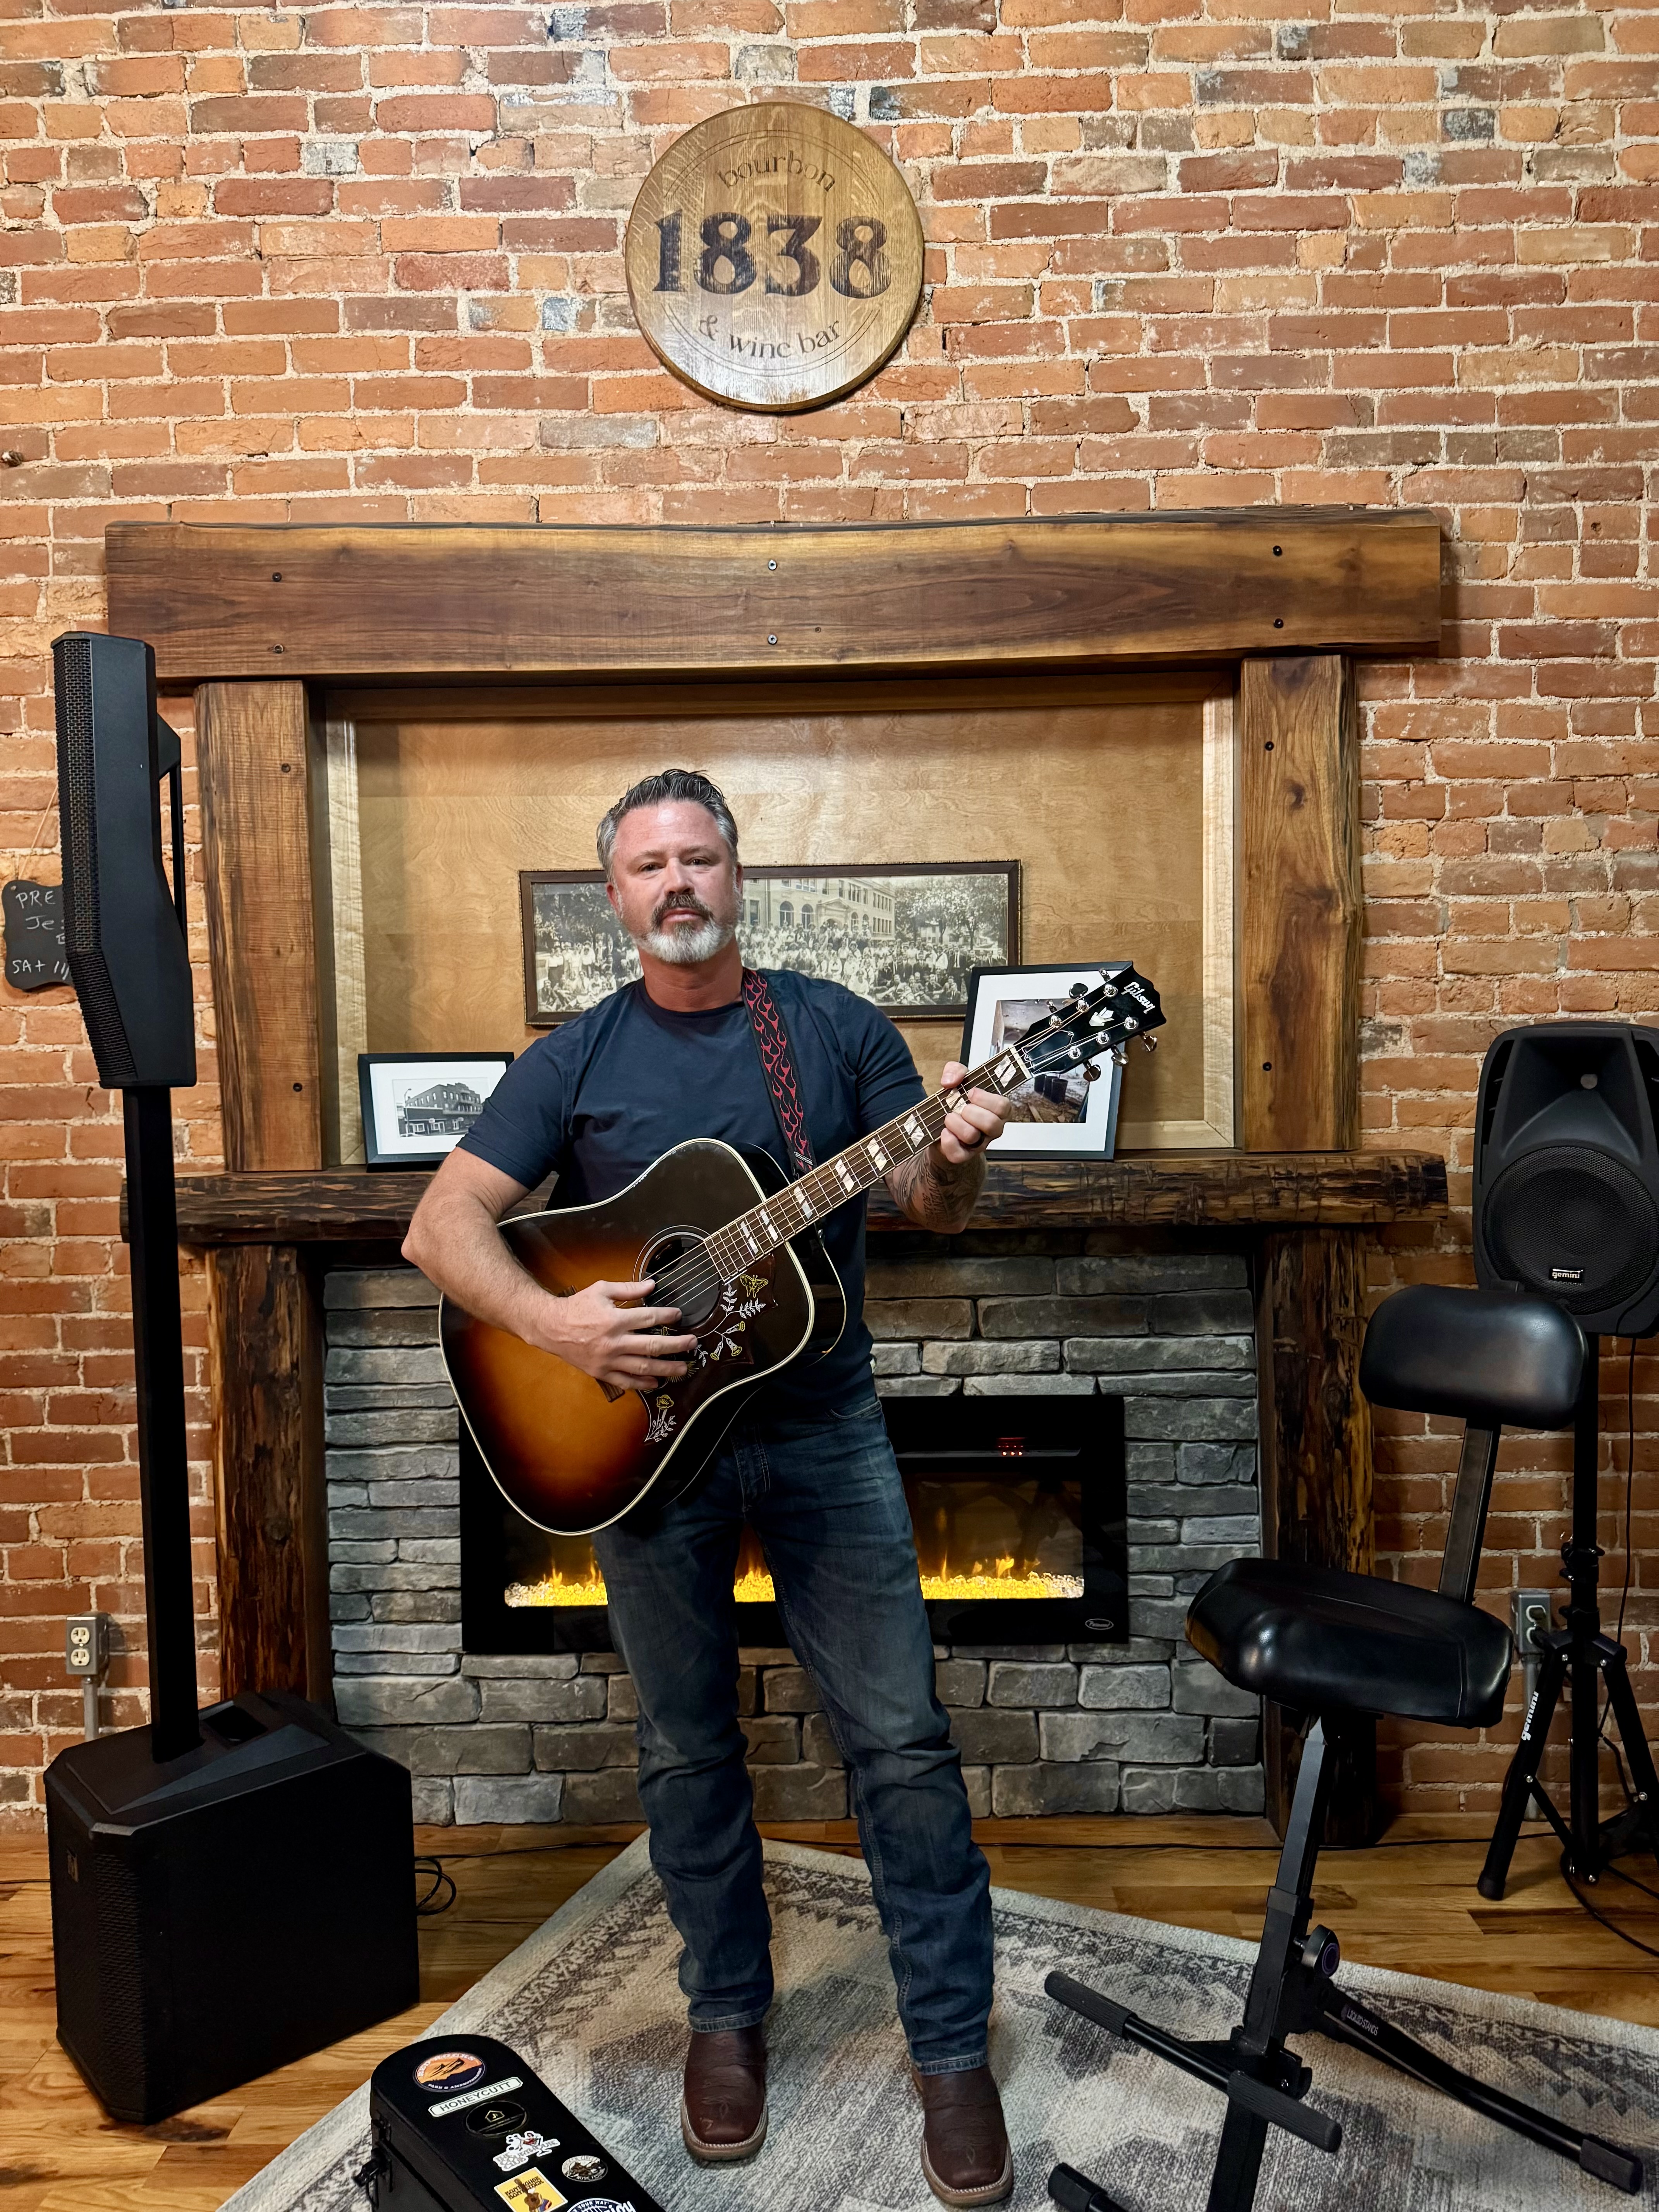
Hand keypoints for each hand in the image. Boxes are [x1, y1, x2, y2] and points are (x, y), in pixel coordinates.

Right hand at [535, 1278, 697, 1391]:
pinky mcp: (601, 1372)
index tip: (679, 1315)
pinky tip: (656, 1383)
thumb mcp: (602, 1289)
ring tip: (683, 1368)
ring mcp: (608, 1359)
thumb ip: (629, 1288)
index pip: (649, 1318)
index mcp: (615, 1319)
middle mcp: (614, 1341)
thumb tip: (653, 1285)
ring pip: (643, 1367)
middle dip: (676, 1345)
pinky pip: (625, 1381)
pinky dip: (642, 1384)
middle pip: (652, 1345)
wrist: (551, 1327)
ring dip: (666, 1368)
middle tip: (692, 1343)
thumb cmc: (577, 1307)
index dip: (668, 1316)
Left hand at [936, 1062, 1007, 1164]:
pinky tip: (944, 1132)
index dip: (986, 1098)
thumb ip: (956, 1071)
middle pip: (992, 1124)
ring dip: (956, 1123)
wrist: (940, 1130)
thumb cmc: (956, 1105)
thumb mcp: (957, 1081)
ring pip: (972, 1136)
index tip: (971, 1092)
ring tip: (949, 1117)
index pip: (1003, 1106)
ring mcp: (979, 1144)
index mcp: (996, 1110)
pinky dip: (948, 1141)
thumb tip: (950, 1080)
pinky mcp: (963, 1156)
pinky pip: (958, 1153)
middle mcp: (991, 1128)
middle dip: (971, 1112)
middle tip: (960, 1107)